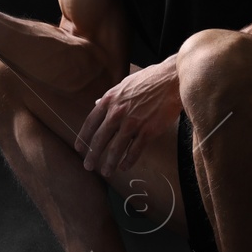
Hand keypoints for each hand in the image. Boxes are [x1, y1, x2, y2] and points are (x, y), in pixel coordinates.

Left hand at [78, 58, 180, 177]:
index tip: (79, 148)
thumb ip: (111, 97)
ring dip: (109, 163)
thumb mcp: (125, 84)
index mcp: (110, 100)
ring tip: (106, 172)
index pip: (90, 123)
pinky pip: (134, 151)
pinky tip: (124, 167)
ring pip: (116, 149)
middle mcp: (117, 113)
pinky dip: (128, 161)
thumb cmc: (150, 79)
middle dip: (93, 155)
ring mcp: (132, 123)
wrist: (172, 80)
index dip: (83, 137)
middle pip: (100, 139)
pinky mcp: (148, 131)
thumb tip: (97, 103)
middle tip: (88, 166)